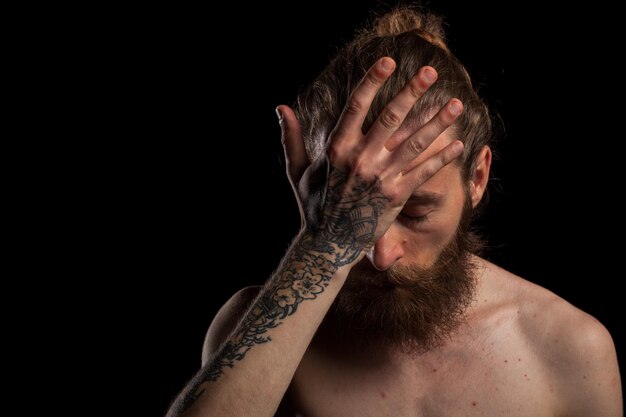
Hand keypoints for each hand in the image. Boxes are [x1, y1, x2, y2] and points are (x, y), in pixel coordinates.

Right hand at [277, 57, 463, 265]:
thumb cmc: (313, 205)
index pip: (356, 106)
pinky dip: (442, 158)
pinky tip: (460, 145)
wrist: (327, 244)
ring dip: (437, 122)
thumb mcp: (297, 170)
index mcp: (337, 148)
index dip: (373, 81)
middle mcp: (361, 159)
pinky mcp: (396, 196)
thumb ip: (291, 138)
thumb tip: (280, 108)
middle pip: (391, 118)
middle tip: (431, 72)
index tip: (389, 62)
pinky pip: (423, 172)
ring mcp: (380, 177)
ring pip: (414, 143)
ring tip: (456, 105)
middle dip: (412, 92)